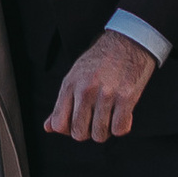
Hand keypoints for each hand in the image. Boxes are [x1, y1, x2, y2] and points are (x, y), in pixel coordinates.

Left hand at [43, 30, 157, 144]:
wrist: (128, 41)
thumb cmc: (101, 59)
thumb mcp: (75, 76)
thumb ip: (62, 103)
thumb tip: (48, 127)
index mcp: (70, 84)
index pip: (59, 123)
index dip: (67, 130)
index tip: (76, 124)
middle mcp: (86, 90)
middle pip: (79, 133)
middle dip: (88, 132)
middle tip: (95, 121)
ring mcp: (106, 94)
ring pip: (100, 135)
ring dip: (105, 131)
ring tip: (109, 117)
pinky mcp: (126, 97)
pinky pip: (120, 129)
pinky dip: (121, 127)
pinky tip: (122, 115)